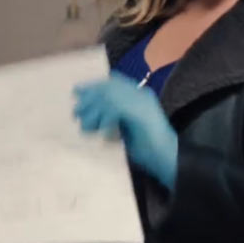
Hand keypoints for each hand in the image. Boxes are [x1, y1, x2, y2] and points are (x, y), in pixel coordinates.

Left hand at [73, 71, 177, 191]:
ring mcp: (143, 103)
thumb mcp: (126, 127)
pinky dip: (104, 118)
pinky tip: (98, 128)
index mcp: (141, 95)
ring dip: (93, 109)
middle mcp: (142, 95)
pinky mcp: (142, 114)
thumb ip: (114, 117)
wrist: (168, 159)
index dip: (94, 86)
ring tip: (82, 121)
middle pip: (110, 87)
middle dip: (89, 96)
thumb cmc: (148, 148)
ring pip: (110, 98)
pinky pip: (116, 109)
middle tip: (75, 109)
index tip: (77, 91)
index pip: (114, 83)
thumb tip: (90, 113)